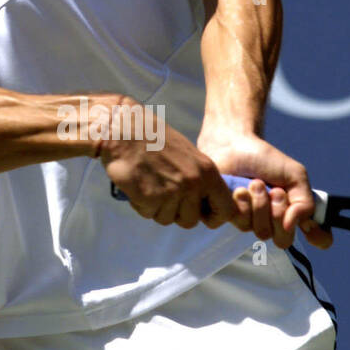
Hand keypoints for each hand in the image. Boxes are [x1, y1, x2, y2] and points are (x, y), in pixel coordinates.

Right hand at [99, 107, 239, 228]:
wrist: (123, 128)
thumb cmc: (153, 139)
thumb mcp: (187, 156)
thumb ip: (198, 179)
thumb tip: (203, 205)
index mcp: (207, 172)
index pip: (226, 210)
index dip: (214, 217)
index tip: (202, 215)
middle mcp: (193, 183)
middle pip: (190, 221)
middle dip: (175, 213)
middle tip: (163, 193)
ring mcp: (172, 191)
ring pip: (167, 219)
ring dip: (155, 208)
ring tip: (148, 183)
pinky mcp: (151, 197)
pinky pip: (148, 214)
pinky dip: (140, 204)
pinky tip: (136, 184)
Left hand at [196, 130, 332, 249]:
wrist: (233, 146)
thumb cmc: (266, 159)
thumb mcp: (295, 175)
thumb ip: (304, 202)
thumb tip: (292, 226)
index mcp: (296, 211)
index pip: (317, 237)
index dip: (319, 237)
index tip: (311, 228)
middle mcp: (276, 221)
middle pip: (284, 240)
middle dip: (280, 214)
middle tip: (275, 191)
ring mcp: (254, 222)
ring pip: (263, 233)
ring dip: (261, 205)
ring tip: (255, 183)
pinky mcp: (233, 219)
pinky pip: (243, 225)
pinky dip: (244, 204)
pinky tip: (240, 190)